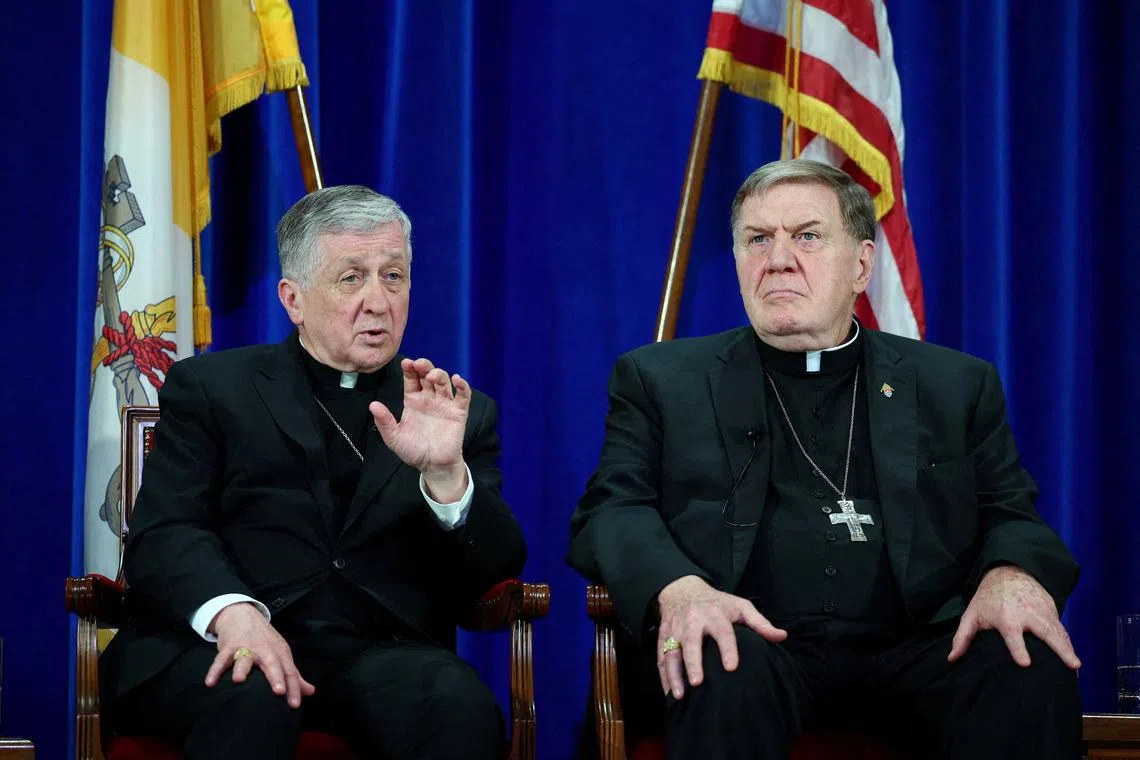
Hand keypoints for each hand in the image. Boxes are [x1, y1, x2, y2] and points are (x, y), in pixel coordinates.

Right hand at [204, 602, 315, 707]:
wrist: (243, 614)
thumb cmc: (264, 640)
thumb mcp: (281, 654)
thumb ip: (294, 675)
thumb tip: (310, 692)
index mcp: (280, 652)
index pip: (289, 671)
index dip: (294, 688)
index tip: (295, 705)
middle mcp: (265, 650)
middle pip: (272, 664)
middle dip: (275, 677)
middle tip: (279, 691)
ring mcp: (246, 647)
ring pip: (244, 659)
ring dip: (241, 669)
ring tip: (238, 680)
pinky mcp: (228, 647)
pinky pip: (220, 660)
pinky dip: (214, 670)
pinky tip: (210, 682)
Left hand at [370, 358, 469, 501]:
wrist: (432, 465)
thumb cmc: (413, 451)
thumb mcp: (394, 437)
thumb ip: (384, 422)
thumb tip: (373, 405)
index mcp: (413, 400)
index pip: (411, 379)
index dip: (409, 369)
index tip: (405, 363)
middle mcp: (429, 398)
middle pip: (427, 375)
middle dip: (424, 366)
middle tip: (419, 364)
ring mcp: (444, 404)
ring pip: (444, 382)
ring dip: (439, 374)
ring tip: (432, 375)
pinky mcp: (458, 412)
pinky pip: (463, 396)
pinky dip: (462, 386)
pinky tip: (457, 380)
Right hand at [656, 575, 786, 698]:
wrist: (682, 589)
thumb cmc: (716, 602)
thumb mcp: (740, 606)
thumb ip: (760, 623)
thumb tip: (782, 637)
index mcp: (715, 614)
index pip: (722, 631)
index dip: (727, 649)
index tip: (731, 667)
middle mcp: (693, 620)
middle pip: (691, 642)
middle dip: (693, 662)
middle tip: (697, 683)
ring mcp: (675, 628)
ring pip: (672, 652)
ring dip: (674, 673)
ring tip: (679, 694)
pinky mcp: (663, 636)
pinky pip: (660, 657)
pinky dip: (663, 676)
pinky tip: (669, 693)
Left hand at [949, 565, 1079, 669]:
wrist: (1008, 571)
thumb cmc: (988, 597)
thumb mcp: (972, 614)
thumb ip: (963, 637)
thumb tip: (952, 658)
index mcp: (1006, 618)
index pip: (1013, 635)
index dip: (1018, 648)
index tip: (1025, 662)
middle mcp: (1027, 614)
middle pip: (1045, 632)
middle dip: (1058, 648)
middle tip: (1072, 665)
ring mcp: (1042, 611)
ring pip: (1058, 631)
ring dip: (1068, 647)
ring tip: (1076, 666)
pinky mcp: (1051, 609)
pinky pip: (1061, 627)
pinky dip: (1068, 641)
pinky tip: (1073, 655)